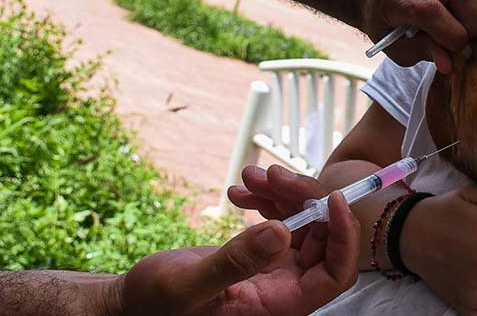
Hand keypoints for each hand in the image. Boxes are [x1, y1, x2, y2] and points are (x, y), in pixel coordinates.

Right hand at [113, 166, 356, 315]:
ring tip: (248, 177)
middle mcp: (284, 289)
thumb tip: (280, 232)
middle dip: (304, 200)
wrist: (133, 301)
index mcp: (279, 306)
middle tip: (270, 174)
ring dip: (282, 194)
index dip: (343, 236)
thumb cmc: (154, 304)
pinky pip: (279, 221)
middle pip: (321, 239)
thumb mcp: (189, 285)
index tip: (333, 198)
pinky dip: (265, 201)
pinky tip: (238, 192)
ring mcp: (274, 271)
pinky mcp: (260, 256)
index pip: (335, 273)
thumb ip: (235, 262)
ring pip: (301, 224)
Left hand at [360, 0, 476, 72]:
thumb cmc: (389, 24)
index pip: (430, 11)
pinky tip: (451, 0)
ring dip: (470, 8)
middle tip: (467, 37)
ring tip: (455, 19)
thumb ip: (425, 52)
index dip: (453, 35)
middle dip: (472, 20)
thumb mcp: (400, 48)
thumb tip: (449, 63)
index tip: (461, 51)